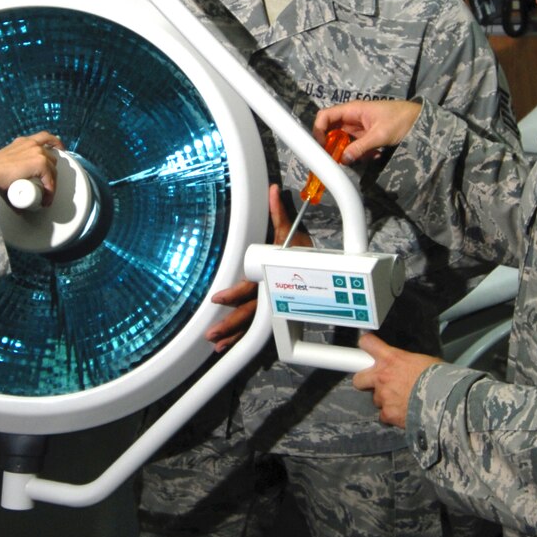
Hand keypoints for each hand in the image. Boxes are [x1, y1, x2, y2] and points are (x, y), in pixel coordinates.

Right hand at [0, 130, 61, 201]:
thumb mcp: (7, 162)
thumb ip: (13, 168)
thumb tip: (17, 187)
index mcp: (23, 142)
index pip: (45, 138)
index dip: (55, 145)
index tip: (59, 150)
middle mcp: (31, 143)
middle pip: (51, 156)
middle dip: (51, 170)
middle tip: (47, 182)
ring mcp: (37, 152)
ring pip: (53, 168)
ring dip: (51, 181)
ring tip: (46, 193)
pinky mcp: (39, 163)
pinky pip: (50, 178)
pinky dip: (50, 190)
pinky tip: (46, 198)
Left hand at [205, 185, 291, 352]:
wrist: (324, 270)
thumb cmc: (304, 252)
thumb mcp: (292, 233)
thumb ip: (280, 213)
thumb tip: (272, 191)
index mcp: (271, 277)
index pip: (250, 288)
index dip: (234, 294)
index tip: (217, 299)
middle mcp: (272, 295)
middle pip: (249, 314)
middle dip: (230, 325)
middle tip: (212, 334)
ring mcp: (273, 307)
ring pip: (252, 326)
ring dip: (234, 336)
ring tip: (217, 345)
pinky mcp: (274, 314)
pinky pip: (259, 330)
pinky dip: (244, 339)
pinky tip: (230, 345)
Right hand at [314, 99, 421, 163]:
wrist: (420, 120)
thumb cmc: (401, 119)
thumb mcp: (380, 134)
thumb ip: (360, 147)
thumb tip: (343, 159)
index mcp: (352, 110)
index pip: (325, 116)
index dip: (318, 130)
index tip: (320, 146)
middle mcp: (352, 117)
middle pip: (332, 131)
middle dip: (333, 146)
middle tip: (336, 159)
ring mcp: (359, 127)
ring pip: (344, 141)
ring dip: (350, 152)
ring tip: (363, 157)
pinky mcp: (366, 136)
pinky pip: (356, 146)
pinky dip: (361, 153)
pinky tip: (374, 155)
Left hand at [351, 332, 443, 428]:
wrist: (444, 398)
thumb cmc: (439, 378)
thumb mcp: (423, 360)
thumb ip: (407, 362)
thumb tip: (408, 365)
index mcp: (391, 358)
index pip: (368, 344)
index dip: (366, 345)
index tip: (366, 347)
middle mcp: (382, 376)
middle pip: (359, 378)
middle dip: (364, 381)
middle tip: (376, 383)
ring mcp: (383, 396)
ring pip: (376, 399)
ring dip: (386, 400)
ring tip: (402, 400)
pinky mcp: (388, 413)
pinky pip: (385, 415)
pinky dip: (393, 415)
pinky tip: (404, 412)